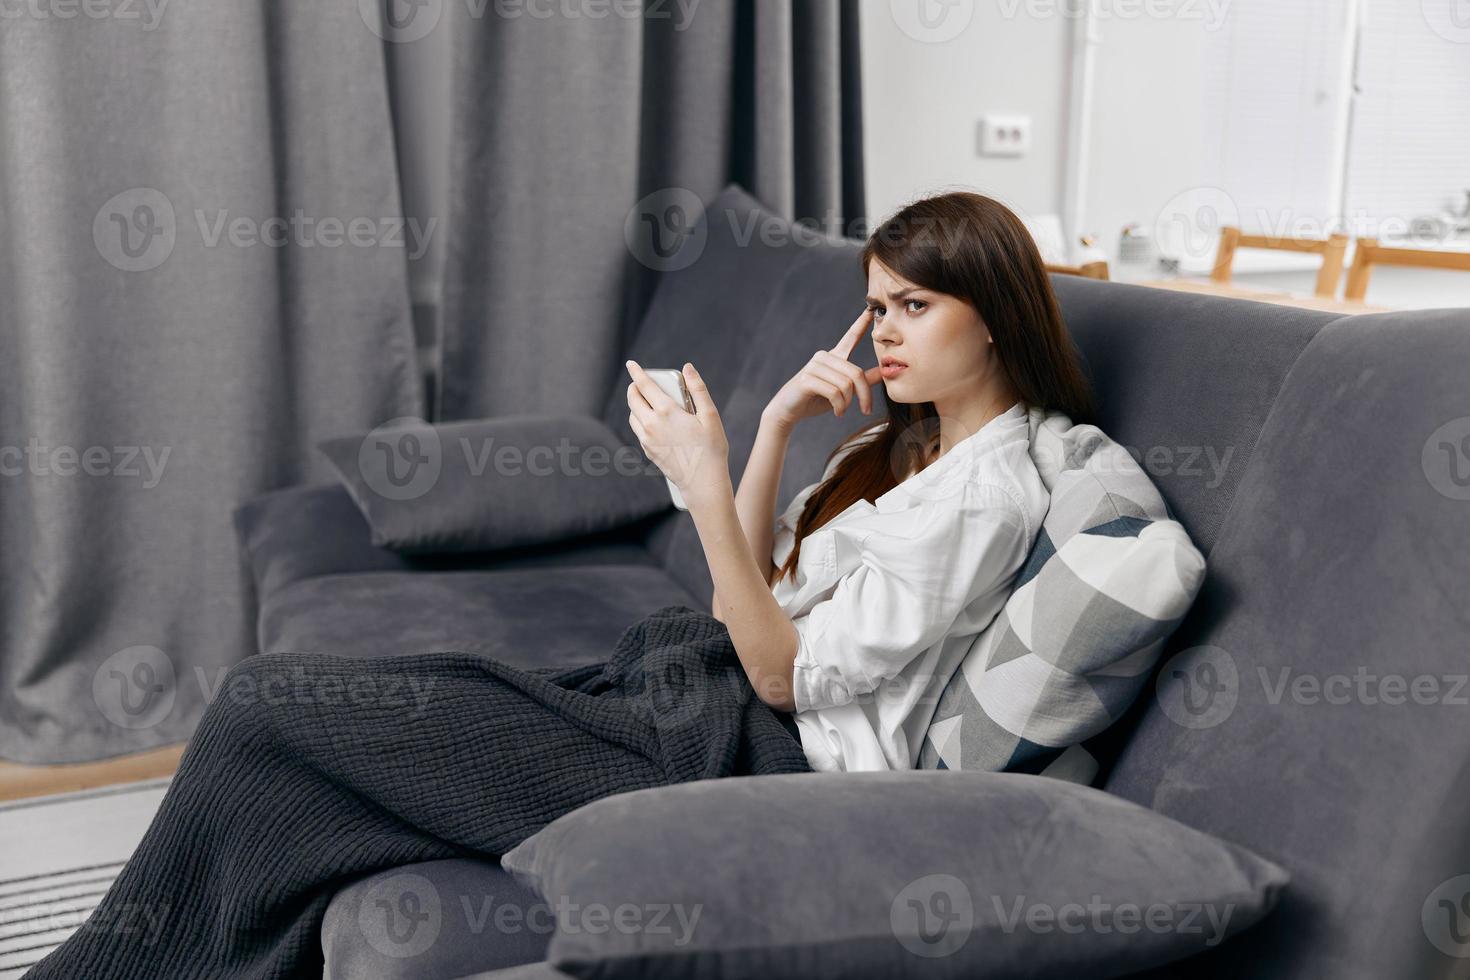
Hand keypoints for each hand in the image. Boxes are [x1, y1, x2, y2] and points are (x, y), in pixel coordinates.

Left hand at [625, 360, 730, 505]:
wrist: (702, 483)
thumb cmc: (711, 449)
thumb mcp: (710, 415)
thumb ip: (698, 389)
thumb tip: (688, 367)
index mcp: (666, 411)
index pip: (644, 385)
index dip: (636, 372)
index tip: (631, 363)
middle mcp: (652, 424)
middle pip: (633, 399)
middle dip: (634, 387)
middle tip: (639, 382)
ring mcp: (647, 439)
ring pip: (632, 415)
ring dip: (635, 404)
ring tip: (646, 401)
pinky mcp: (648, 451)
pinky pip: (638, 430)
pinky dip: (640, 420)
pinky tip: (652, 421)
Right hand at [764, 306, 883, 427]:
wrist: (788, 410)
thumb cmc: (816, 399)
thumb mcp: (843, 390)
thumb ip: (862, 380)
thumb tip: (882, 371)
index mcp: (834, 357)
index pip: (850, 337)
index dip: (861, 324)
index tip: (870, 309)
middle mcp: (824, 357)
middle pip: (856, 373)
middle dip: (865, 395)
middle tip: (866, 410)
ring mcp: (814, 366)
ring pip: (846, 385)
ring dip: (849, 403)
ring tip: (843, 410)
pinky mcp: (807, 379)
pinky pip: (834, 393)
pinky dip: (840, 406)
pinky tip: (838, 412)